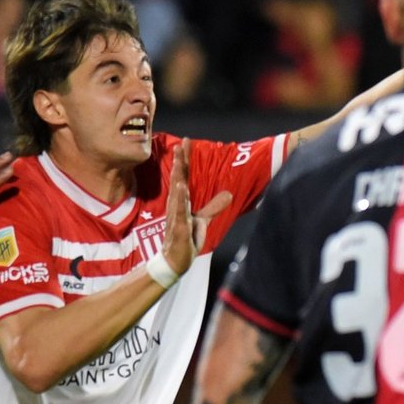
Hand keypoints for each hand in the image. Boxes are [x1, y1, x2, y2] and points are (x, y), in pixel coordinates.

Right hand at [162, 140, 232, 273]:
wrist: (174, 261)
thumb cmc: (185, 239)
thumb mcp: (202, 220)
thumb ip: (214, 206)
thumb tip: (229, 193)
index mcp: (182, 202)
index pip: (183, 177)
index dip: (184, 160)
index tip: (185, 142)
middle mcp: (177, 206)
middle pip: (178, 180)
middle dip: (180, 162)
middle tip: (181, 144)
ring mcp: (177, 217)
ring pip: (177, 194)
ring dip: (179, 178)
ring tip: (180, 162)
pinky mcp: (179, 229)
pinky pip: (180, 213)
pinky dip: (180, 201)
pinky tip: (181, 189)